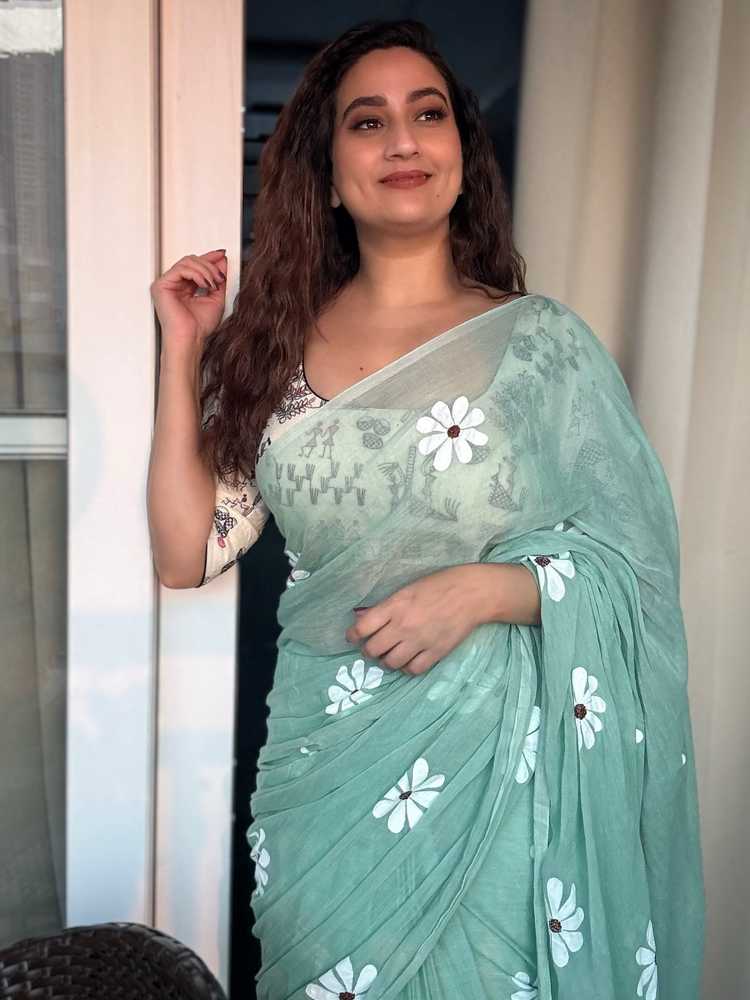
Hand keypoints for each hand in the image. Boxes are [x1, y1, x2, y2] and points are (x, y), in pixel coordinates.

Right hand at [150, 249, 228, 346]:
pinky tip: (205, 284)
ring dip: (205, 270)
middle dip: (210, 265)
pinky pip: (181, 269)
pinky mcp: (161, 285)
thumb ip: (218, 280)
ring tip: (213, 284)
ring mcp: (167, 284)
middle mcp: (174, 284)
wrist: (190, 338)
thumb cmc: (199, 326)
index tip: (222, 255)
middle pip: (192, 260)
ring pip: (187, 262)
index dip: (209, 258)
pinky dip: (197, 274)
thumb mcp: (216, 298)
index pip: (195, 265)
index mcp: (185, 287)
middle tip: (220, 276)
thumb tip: (222, 261)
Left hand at [344, 565, 490, 675]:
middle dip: (369, 650)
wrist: (472, 593)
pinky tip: (408, 660)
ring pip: (391, 663)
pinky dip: (407, 668)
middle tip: (373, 647)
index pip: (363, 628)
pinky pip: (413, 670)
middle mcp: (404, 625)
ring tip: (390, 655)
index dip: (353, 635)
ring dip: (387, 661)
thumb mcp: (408, 589)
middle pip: (373, 649)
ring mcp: (420, 641)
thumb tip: (364, 617)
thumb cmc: (439, 585)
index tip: (352, 637)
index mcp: (395, 606)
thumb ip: (386, 606)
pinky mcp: (436, 652)